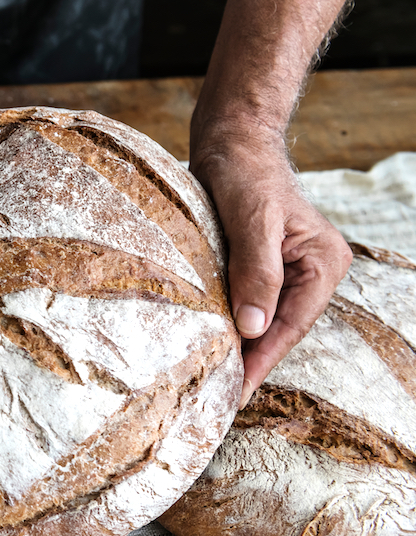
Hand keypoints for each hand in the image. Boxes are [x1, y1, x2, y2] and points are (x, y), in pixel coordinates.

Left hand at [190, 128, 351, 408]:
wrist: (230, 140)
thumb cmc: (244, 171)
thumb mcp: (251, 219)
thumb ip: (256, 271)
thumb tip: (254, 327)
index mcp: (323, 262)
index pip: (291, 323)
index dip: (262, 359)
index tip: (236, 390)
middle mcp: (313, 270)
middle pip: (279, 327)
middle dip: (251, 359)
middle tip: (217, 395)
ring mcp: (289, 270)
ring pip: (263, 319)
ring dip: (240, 345)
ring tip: (212, 379)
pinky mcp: (262, 265)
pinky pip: (249, 302)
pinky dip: (231, 322)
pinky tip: (211, 342)